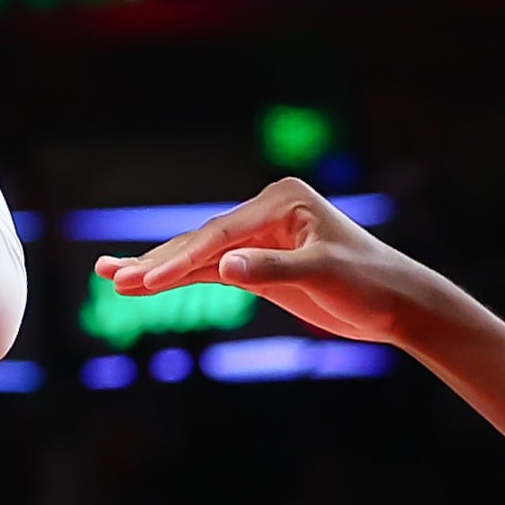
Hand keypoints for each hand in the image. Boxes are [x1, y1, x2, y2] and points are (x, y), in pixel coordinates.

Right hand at [95, 179, 417, 348]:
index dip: (181, 259)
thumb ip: (274, 269)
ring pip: (198, 254)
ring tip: (109, 277)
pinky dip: (177, 279)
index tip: (147, 282)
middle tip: (108, 276)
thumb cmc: (369, 283)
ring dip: (156, 269)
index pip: (221, 233)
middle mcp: (265, 213)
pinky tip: (144, 285)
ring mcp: (258, 238)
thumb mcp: (325, 275)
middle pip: (200, 240)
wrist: (396, 303)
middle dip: (156, 262)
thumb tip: (224, 268)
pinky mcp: (257, 264)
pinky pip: (209, 271)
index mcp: (282, 201)